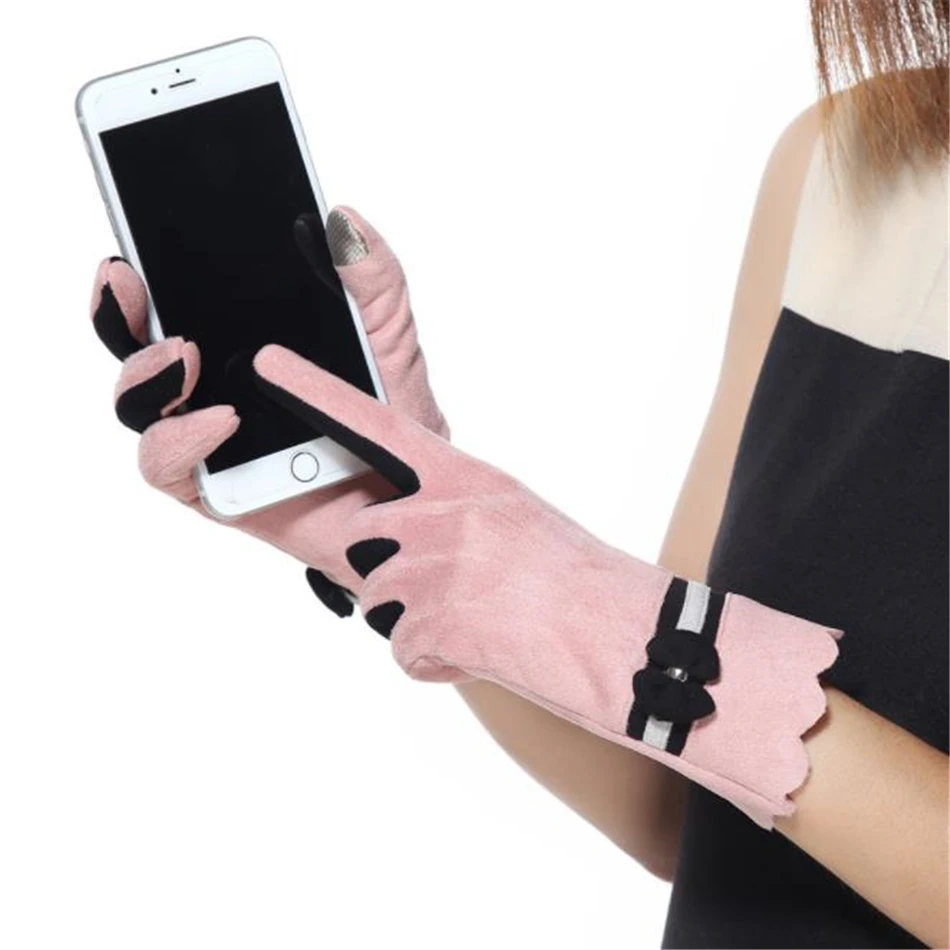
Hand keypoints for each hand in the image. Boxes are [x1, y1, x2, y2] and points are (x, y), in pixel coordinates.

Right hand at [90, 208, 448, 612]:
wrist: (419, 497)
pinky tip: (221, 418)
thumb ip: (374, 280)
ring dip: (144, 375)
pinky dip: (181, 440)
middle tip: (131, 284)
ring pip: (138, 407)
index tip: (128, 251)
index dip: (135, 279)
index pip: (170, 305)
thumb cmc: (395, 417)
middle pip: (137, 350)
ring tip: (185, 355)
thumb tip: (345, 218)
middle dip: (119, 314)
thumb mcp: (390, 337)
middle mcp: (211, 389)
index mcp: (239, 344)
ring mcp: (210, 441)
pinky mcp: (218, 492)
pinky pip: (169, 467)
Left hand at [251, 345, 841, 829]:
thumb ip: (457, 514)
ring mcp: (431, 569)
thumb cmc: (577, 578)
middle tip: (459, 587)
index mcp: (465, 478)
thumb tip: (419, 539)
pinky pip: (404, 648)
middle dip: (395, 569)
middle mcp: (441, 515)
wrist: (621, 639)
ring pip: (379, 598)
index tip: (268, 363)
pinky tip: (482, 650)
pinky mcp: (428, 626)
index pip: (375, 426)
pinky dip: (437, 659)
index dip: (317, 392)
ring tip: (480, 619)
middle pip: (367, 538)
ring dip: (420, 618)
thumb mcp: (516, 519)